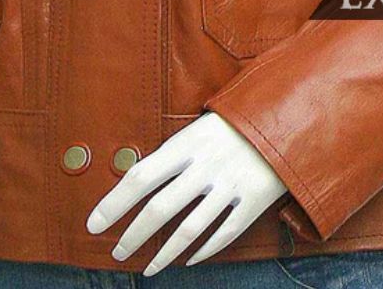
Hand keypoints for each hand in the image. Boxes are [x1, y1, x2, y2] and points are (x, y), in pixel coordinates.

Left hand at [86, 111, 286, 275]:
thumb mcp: (200, 126)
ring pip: (189, 230)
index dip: (114, 204)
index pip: (140, 177)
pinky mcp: (254, 200)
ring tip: (147, 268)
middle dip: (133, 236)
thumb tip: (137, 180)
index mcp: (188, 143)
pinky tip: (189, 260)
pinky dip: (203, 251)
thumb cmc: (236, 121)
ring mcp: (231, 185)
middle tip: (117, 253)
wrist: (288, 114)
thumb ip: (174, 154)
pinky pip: (223, 234)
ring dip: (163, 254)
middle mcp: (206, 165)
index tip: (94, 225)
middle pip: (160, 208)